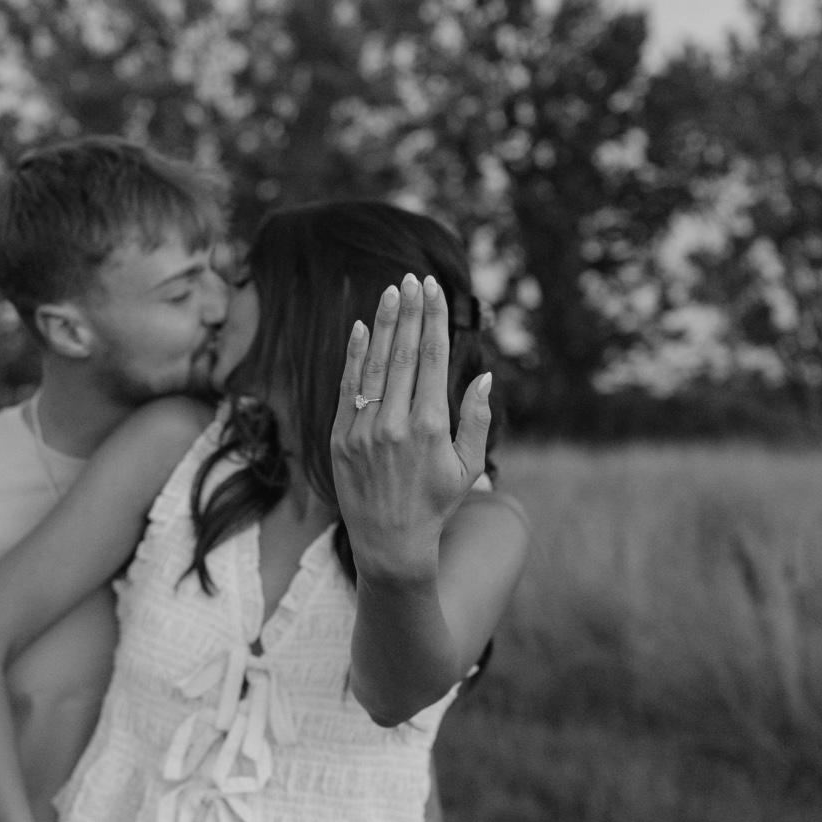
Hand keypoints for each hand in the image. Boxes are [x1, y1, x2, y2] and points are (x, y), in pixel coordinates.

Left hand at [331, 272, 492, 579]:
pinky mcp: (339, 438)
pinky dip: (353, 356)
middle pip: (401, 353)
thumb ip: (476, 419)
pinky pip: (347, 388)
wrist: (389, 543)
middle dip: (409, 311)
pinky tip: (358, 328)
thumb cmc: (435, 503)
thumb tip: (481, 374)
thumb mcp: (467, 467)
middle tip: (413, 278)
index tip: (434, 290)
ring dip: (381, 324)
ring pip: (373, 365)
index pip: (431, 359)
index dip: (432, 320)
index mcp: (430, 427)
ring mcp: (363, 430)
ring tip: (390, 292)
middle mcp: (394, 423)